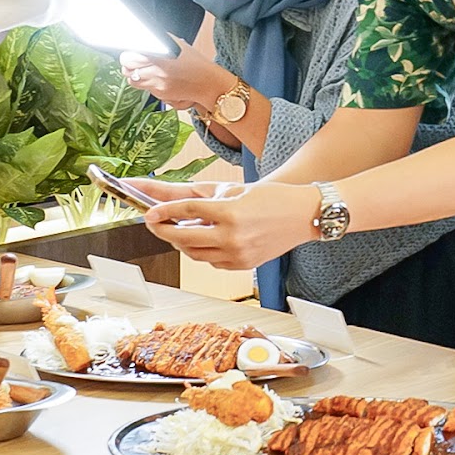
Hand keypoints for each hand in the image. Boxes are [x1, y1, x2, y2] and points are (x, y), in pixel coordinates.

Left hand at [121, 40, 232, 111]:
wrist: (209, 84)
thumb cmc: (197, 65)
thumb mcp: (180, 46)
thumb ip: (162, 40)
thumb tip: (148, 35)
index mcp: (159, 58)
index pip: (129, 58)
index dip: (127, 55)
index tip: (131, 53)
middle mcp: (156, 73)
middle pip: (127, 70)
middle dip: (128, 65)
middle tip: (134, 61)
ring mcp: (157, 86)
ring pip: (133, 81)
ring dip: (135, 75)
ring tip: (144, 70)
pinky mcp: (161, 95)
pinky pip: (146, 89)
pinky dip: (148, 83)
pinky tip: (158, 78)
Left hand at [130, 178, 321, 269]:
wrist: (304, 215)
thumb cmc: (274, 198)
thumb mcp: (238, 190)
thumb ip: (207, 201)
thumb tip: (180, 211)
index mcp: (231, 213)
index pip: (187, 211)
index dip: (164, 211)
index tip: (150, 212)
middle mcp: (232, 237)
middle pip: (184, 237)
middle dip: (163, 230)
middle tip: (154, 223)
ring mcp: (237, 254)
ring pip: (194, 253)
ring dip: (180, 243)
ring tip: (177, 230)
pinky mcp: (242, 265)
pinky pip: (211, 261)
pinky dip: (201, 251)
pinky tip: (202, 240)